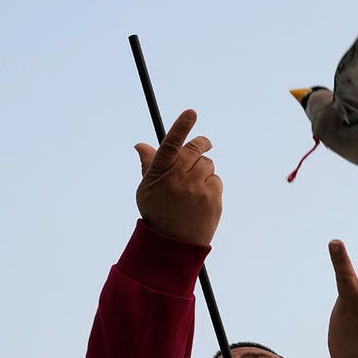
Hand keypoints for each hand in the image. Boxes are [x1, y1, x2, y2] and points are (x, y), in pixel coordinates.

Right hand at [135, 109, 222, 245]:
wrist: (173, 244)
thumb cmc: (157, 213)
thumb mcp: (147, 189)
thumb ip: (148, 165)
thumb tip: (141, 145)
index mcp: (159, 174)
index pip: (171, 145)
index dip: (181, 127)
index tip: (191, 113)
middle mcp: (178, 180)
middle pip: (195, 150)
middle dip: (201, 145)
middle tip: (203, 145)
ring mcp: (196, 190)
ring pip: (208, 165)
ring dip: (204, 170)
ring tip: (193, 188)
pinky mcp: (212, 200)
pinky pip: (216, 180)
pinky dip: (211, 185)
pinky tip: (201, 199)